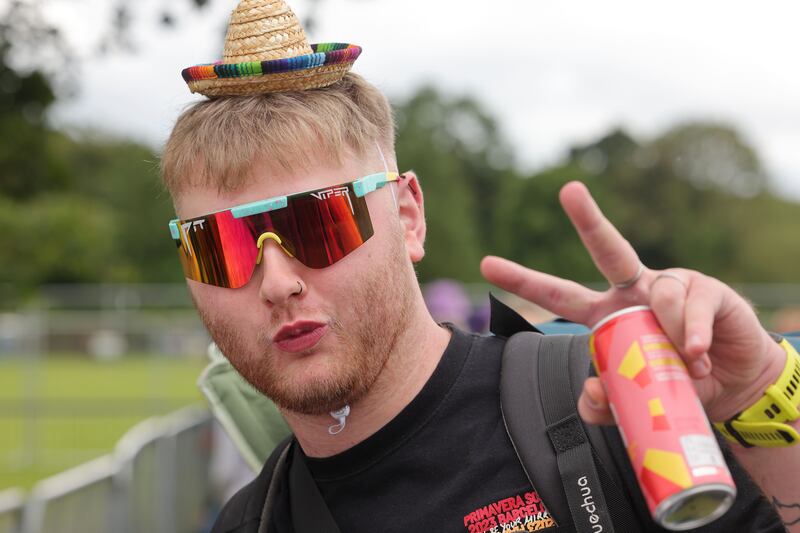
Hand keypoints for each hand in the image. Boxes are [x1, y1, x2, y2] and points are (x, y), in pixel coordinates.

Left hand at [481, 181, 785, 425]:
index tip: (485, 264)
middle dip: (589, 218)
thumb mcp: (632, 401)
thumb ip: (603, 404)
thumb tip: (592, 391)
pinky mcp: (707, 290)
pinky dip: (692, 333)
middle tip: (569, 190)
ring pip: (657, 293)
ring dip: (669, 334)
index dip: (523, 281)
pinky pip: (691, 306)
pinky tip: (697, 353)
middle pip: (608, 249)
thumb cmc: (674, 382)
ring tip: (688, 364)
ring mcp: (670, 284)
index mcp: (605, 312)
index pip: (558, 294)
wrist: (732, 383)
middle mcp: (632, 289)